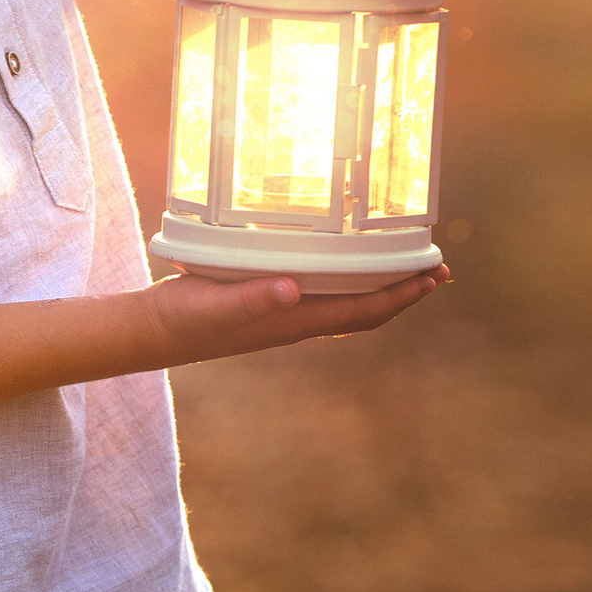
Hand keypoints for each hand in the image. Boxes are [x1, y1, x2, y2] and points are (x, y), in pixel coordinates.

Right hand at [148, 263, 445, 365]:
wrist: (154, 332)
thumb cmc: (184, 318)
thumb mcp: (216, 304)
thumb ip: (253, 299)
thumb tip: (293, 291)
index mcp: (296, 321)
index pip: (364, 312)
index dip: (402, 296)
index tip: (434, 276)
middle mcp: (298, 320)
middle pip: (366, 309)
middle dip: (404, 290)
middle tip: (437, 267)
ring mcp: (284, 313)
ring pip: (347, 301)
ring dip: (380, 285)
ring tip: (403, 264)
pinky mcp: (269, 302)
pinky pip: (323, 292)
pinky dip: (347, 277)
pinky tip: (341, 259)